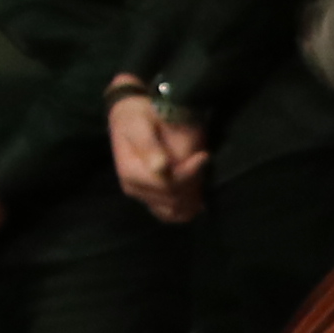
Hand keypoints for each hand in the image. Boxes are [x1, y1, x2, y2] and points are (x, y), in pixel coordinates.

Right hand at [111, 87, 210, 223]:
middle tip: (205, 165)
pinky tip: (197, 201)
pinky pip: (168, 214)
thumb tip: (160, 167)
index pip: (167, 184)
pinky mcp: (149, 198)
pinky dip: (184, 210)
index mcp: (131, 173)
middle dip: (193, 185)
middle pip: (172, 200)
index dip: (189, 174)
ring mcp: (142, 196)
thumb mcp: (139, 124)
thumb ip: (148, 146)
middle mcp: (135, 189)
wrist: (128, 118)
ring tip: (204, 182)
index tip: (204, 155)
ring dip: (191, 201)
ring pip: (172, 211)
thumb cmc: (136, 118)